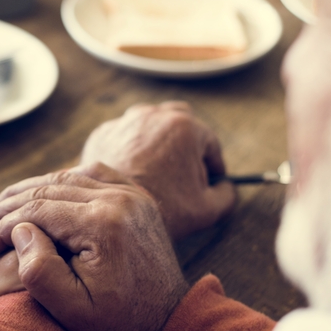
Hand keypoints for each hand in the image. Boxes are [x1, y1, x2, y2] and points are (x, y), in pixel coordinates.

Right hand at [0, 170, 188, 330]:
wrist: (172, 325)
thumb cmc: (120, 326)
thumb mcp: (72, 311)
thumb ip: (39, 270)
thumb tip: (19, 229)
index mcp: (104, 224)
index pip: (35, 210)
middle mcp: (119, 198)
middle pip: (45, 188)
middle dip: (2, 209)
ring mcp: (131, 192)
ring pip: (63, 177)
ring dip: (24, 193)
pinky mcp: (135, 195)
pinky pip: (87, 175)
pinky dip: (55, 183)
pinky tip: (33, 197)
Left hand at [78, 102, 235, 239]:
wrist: (113, 214)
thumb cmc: (163, 210)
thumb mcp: (208, 209)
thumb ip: (227, 194)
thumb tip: (226, 186)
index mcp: (184, 127)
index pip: (209, 142)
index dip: (213, 164)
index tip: (211, 179)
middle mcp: (153, 116)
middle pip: (180, 121)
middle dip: (187, 142)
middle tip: (186, 169)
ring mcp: (125, 122)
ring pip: (150, 123)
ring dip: (158, 140)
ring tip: (158, 168)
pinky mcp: (102, 134)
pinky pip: (124, 135)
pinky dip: (131, 148)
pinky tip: (133, 170)